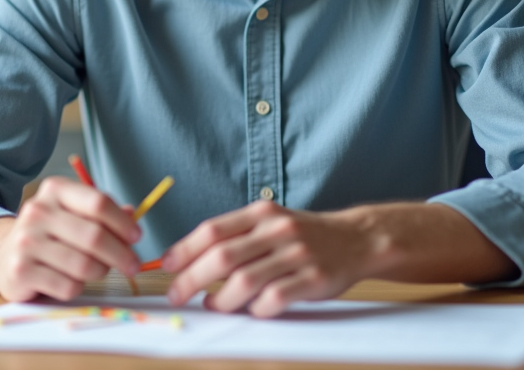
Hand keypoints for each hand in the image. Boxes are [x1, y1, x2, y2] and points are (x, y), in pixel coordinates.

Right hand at [0, 176, 140, 301]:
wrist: (2, 254)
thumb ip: (102, 212)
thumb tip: (132, 215)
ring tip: (99, 271)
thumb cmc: (48, 233)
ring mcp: (26, 242)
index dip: (123, 223)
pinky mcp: (20, 271)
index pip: (98, 202)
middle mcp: (37, 212)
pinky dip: (78, 287)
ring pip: (83, 265)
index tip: (136, 237)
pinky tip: (72, 281)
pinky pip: (67, 285)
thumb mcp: (73, 213)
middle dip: (121, 254)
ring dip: (100, 272)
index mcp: (55, 190)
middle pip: (94, 236)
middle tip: (133, 265)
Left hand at [162, 201, 374, 317]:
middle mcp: (277, 230)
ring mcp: (297, 254)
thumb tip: (188, 259)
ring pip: (245, 282)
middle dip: (191, 279)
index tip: (166, 267)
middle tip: (177, 295)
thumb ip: (237, 236)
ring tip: (213, 306)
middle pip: (222, 257)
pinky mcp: (314, 278)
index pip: (212, 230)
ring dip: (221, 300)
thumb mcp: (271, 222)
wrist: (356, 239)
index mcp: (262, 213)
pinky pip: (274, 299)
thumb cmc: (303, 235)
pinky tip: (252, 310)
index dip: (184, 249)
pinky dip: (256, 309)